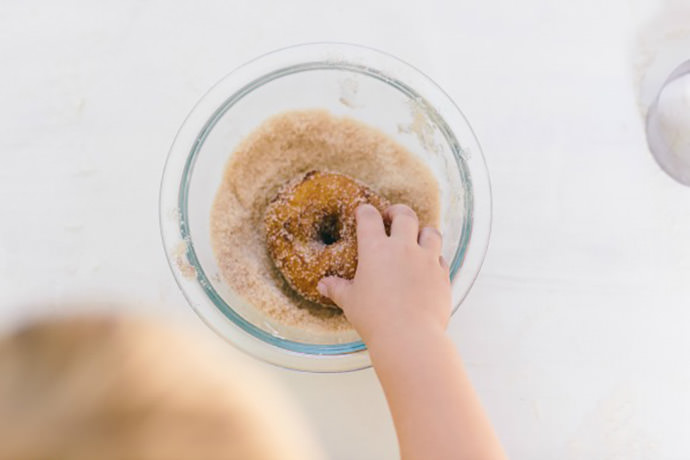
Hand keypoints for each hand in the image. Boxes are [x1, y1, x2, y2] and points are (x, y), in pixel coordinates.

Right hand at [317, 203, 450, 346]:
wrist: (409, 336)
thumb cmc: (375, 318)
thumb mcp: (351, 302)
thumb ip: (338, 289)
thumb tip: (323, 285)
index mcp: (376, 249)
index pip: (369, 218)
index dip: (365, 212)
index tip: (363, 213)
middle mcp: (403, 248)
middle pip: (405, 215)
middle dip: (397, 212)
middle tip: (391, 217)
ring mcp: (426, 260)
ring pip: (430, 232)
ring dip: (422, 231)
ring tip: (416, 237)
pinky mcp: (442, 275)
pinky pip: (441, 258)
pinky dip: (434, 258)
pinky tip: (428, 265)